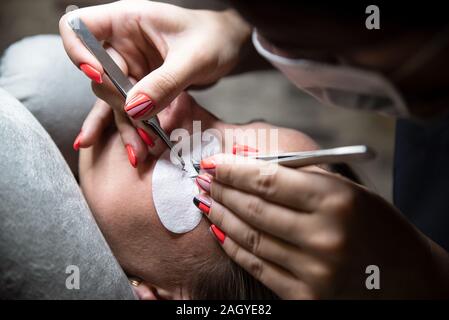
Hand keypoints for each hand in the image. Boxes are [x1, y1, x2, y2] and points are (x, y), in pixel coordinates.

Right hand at [60, 0, 249, 162]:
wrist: (228, 45)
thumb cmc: (213, 38)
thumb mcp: (193, 58)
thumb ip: (164, 82)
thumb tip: (133, 109)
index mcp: (125, 21)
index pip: (77, 28)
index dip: (78, 52)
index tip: (98, 76)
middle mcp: (121, 44)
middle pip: (96, 75)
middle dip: (116, 103)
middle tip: (142, 124)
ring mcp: (130, 67)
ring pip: (113, 99)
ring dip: (126, 126)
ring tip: (139, 152)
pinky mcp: (141, 86)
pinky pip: (129, 110)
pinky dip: (134, 129)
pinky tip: (133, 151)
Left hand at [193, 154, 448, 298]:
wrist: (403, 277)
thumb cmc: (374, 225)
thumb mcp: (345, 188)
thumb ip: (298, 174)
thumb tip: (247, 159)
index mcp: (336, 201)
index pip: (268, 181)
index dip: (233, 170)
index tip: (212, 162)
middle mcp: (324, 236)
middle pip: (254, 209)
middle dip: (222, 190)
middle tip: (204, 179)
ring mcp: (314, 271)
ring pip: (250, 238)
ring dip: (221, 216)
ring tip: (205, 201)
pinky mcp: (306, 295)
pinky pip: (258, 266)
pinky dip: (233, 246)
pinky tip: (219, 230)